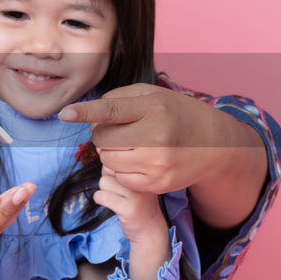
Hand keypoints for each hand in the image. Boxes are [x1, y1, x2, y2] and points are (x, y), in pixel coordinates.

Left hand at [61, 83, 266, 228]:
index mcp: (154, 108)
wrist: (215, 145)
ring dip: (110, 152)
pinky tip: (138, 160)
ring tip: (128, 144)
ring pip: (109, 161)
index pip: (112, 110)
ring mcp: (158, 163)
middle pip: (104, 139)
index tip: (65, 114)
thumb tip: (92, 111)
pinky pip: (122, 178)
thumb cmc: (177, 113)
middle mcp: (156, 136)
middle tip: (117, 130)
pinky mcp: (158, 184)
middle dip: (102, 134)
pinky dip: (123, 169)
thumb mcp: (155, 95)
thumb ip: (122, 97)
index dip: (86, 112)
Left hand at [94, 165, 169, 279]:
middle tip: (119, 193)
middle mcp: (143, 181)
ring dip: (104, 191)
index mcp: (145, 171)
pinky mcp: (128, 209)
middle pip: (108, 170)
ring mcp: (136, 195)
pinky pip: (101, 197)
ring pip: (103, 182)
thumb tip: (100, 153)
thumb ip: (118, 169)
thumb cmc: (138, 203)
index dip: (112, 171)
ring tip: (116, 199)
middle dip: (108, 181)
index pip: (117, 160)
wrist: (150, 230)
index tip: (120, 182)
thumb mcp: (133, 182)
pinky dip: (100, 200)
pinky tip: (111, 205)